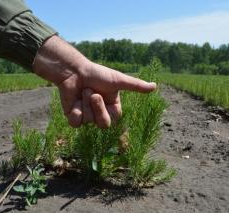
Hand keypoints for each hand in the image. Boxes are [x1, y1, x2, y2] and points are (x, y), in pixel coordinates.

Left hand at [33, 36, 155, 127]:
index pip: (114, 119)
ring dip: (84, 104)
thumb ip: (136, 86)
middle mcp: (101, 112)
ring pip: (88, 122)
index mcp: (112, 106)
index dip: (105, 109)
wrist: (73, 71)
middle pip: (103, 124)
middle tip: (91, 93)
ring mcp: (87, 116)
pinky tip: (74, 101)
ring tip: (82, 91)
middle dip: (96, 108)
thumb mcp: (118, 80)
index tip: (99, 95)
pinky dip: (75, 111)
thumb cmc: (97, 74)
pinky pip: (76, 123)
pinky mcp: (74, 117)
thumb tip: (155, 86)